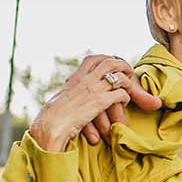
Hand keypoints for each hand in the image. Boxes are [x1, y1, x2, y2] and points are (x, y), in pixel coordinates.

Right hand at [28, 55, 161, 150]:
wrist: (51, 123)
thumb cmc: (53, 115)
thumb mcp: (62, 98)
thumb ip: (71, 92)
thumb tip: (72, 92)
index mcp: (76, 78)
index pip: (92, 59)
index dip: (105, 58)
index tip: (113, 62)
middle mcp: (86, 79)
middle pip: (110, 62)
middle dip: (122, 65)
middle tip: (129, 72)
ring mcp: (94, 89)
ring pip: (119, 77)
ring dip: (127, 82)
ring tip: (130, 89)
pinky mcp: (101, 101)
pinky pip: (121, 93)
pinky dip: (126, 97)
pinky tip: (124, 103)